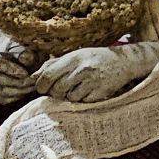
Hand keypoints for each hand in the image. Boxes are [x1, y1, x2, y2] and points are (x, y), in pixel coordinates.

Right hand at [0, 47, 37, 106]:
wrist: (18, 68)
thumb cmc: (21, 60)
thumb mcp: (25, 54)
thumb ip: (25, 54)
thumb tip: (23, 58)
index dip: (12, 69)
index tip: (26, 73)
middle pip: (1, 79)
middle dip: (20, 82)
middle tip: (33, 82)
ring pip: (3, 91)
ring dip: (20, 91)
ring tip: (32, 87)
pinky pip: (3, 100)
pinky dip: (16, 98)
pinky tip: (25, 92)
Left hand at [31, 41, 158, 103]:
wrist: (125, 61)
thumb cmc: (96, 58)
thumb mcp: (75, 55)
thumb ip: (54, 65)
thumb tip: (33, 77)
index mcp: (73, 58)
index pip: (48, 75)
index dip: (41, 85)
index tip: (42, 88)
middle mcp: (82, 69)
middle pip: (57, 89)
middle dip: (54, 93)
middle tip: (59, 91)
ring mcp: (93, 81)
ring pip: (69, 98)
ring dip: (69, 97)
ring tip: (76, 89)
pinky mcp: (101, 92)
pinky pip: (83, 102)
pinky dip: (82, 100)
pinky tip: (87, 92)